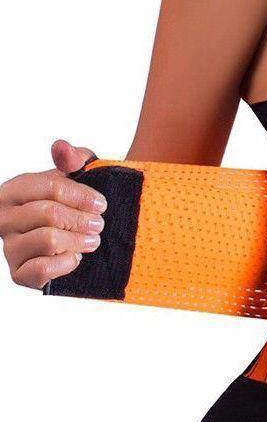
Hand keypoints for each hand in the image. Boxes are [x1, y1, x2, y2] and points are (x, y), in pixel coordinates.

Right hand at [0, 140, 105, 288]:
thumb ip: (73, 159)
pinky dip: (66, 263)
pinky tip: (73, 257)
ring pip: (49, 240)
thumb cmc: (73, 205)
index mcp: (13, 191)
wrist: (75, 237)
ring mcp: (9, 247)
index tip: (101, 205)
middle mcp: (3, 218)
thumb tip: (62, 148)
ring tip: (91, 240)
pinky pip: (44, 268)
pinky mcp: (19, 274)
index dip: (82, 196)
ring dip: (78, 241)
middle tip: (98, 225)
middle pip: (50, 213)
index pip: (50, 186)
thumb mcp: (77, 176)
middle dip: (83, 220)